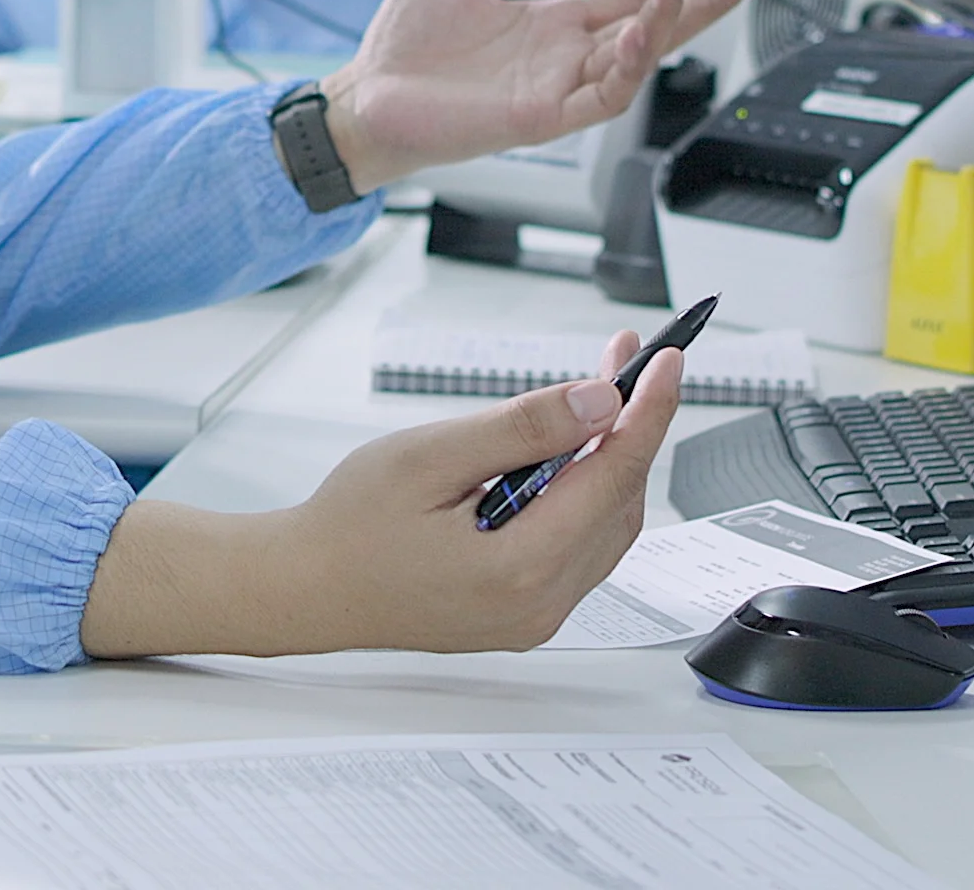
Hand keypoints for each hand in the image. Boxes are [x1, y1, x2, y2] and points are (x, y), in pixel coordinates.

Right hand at [80, 335, 684, 657]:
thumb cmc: (348, 524)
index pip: (613, 477)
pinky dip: (586, 493)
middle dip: (630, 424)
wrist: (305, 589)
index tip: (669, 360)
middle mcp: (541, 603)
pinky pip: (581, 547)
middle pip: (620, 501)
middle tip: (625, 358)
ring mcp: (536, 616)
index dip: (649, 411)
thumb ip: (520, 429)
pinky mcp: (525, 613)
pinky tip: (568, 451)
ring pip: (607, 526)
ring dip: (611, 457)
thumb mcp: (428, 456)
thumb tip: (599, 400)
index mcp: (520, 568)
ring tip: (599, 392)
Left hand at [318, 0, 765, 189]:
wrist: (363, 99)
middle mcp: (562, 58)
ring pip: (636, 60)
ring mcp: (556, 89)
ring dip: (668, 22)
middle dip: (702, 0)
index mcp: (550, 26)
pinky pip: (600, 96)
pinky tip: (639, 34)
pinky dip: (626, 68)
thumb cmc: (402, 50)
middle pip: (652, 27)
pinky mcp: (540, 117)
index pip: (629, 1)